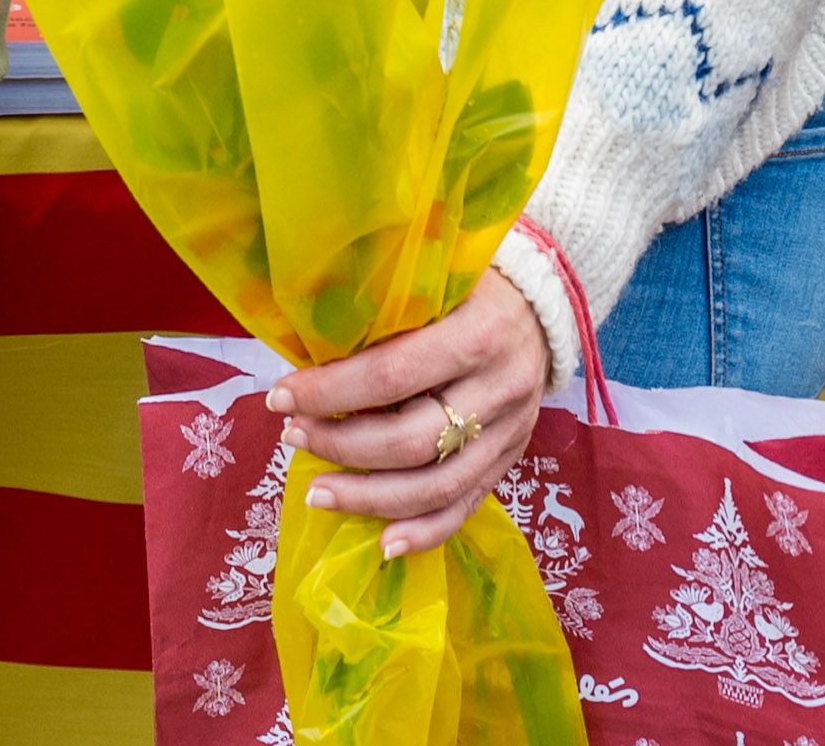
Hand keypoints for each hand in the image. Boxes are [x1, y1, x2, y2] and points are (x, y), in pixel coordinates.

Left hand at [266, 270, 553, 557]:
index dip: (329, 392)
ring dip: (369, 497)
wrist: (544, 306)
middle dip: (341, 446)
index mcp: (479, 332)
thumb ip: (385, 314)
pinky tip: (382, 544)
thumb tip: (304, 349)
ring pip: (438, 486)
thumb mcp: (434, 280)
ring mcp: (511, 432)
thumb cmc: (470, 285)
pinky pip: (467, 506)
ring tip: (316, 493)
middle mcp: (501, 388)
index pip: (392, 374)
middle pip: (412, 440)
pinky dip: (424, 532)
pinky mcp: (511, 459)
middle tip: (292, 438)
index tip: (280, 396)